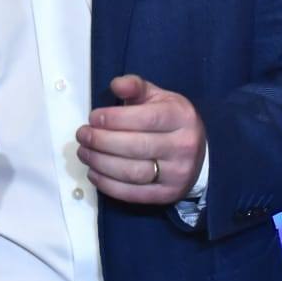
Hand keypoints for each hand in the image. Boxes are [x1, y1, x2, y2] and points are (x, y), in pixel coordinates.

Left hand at [76, 74, 205, 205]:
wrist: (199, 153)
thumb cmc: (170, 121)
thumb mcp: (158, 98)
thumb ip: (136, 87)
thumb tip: (116, 85)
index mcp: (181, 117)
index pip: (146, 119)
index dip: (115, 119)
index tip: (93, 118)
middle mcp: (183, 146)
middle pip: (136, 147)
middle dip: (101, 141)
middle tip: (82, 135)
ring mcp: (177, 174)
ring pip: (132, 172)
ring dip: (100, 163)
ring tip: (84, 152)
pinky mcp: (167, 195)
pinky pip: (132, 194)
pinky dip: (107, 184)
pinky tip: (94, 172)